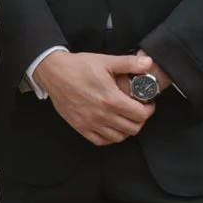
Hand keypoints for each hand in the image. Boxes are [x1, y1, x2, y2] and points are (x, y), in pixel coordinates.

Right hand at [34, 50, 155, 145]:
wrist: (54, 73)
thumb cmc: (79, 66)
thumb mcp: (106, 61)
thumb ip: (129, 63)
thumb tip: (148, 63)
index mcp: (111, 99)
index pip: (141, 115)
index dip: (149, 110)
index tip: (148, 104)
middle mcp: (102, 115)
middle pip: (133, 129)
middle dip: (140, 120)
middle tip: (138, 111)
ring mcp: (90, 123)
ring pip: (118, 138)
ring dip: (126, 130)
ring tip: (126, 119)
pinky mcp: (80, 127)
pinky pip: (100, 141)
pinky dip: (109, 137)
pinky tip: (111, 127)